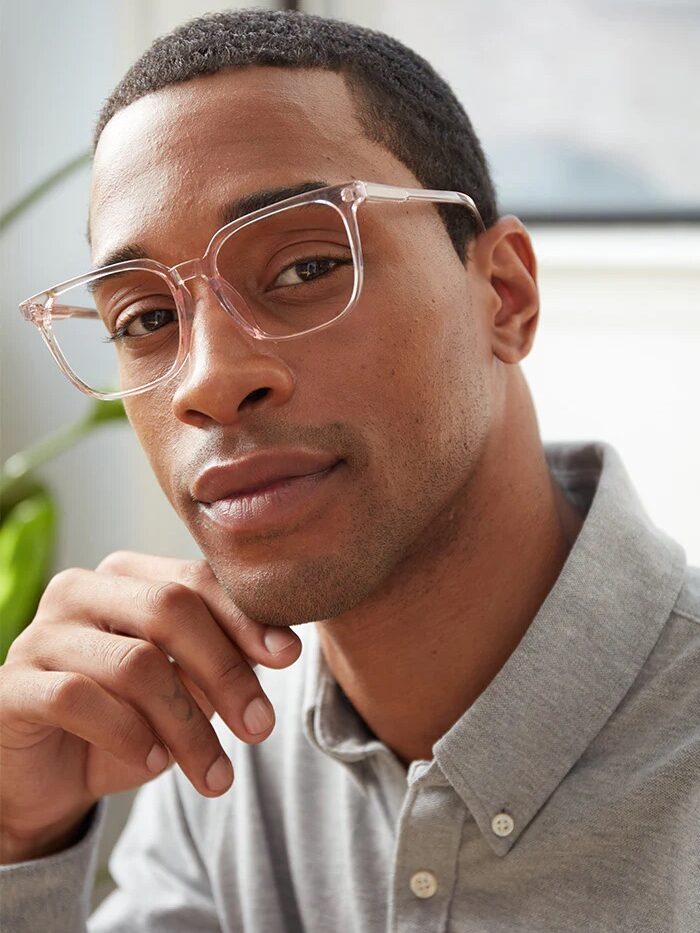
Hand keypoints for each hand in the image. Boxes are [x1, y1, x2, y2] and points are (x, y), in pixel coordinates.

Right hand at [0, 551, 300, 862]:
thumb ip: (222, 659)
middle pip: (170, 608)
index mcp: (126, 575)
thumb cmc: (125, 718)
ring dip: (188, 725)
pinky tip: (153, 764)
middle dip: (226, 671)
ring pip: (136, 663)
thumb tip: (284, 647)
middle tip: (261, 728)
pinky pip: (78, 698)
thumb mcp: (183, 688)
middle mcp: (80, 590)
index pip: (196, 579)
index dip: (246, 618)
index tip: (289, 657)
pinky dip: (128, 735)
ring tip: (215, 773)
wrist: (47, 775)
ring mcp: (41, 633)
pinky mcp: (11, 684)